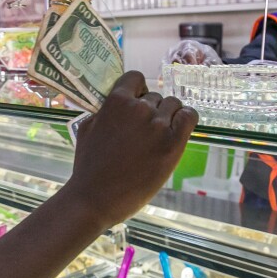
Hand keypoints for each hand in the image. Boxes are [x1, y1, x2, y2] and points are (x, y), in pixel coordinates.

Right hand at [63, 71, 197, 226]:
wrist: (94, 199)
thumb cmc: (87, 167)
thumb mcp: (87, 129)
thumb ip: (105, 111)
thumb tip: (117, 103)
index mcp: (116, 101)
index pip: (135, 78)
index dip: (137, 90)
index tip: (136, 104)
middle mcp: (139, 108)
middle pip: (156, 96)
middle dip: (151, 110)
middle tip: (143, 133)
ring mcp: (157, 125)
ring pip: (173, 105)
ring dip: (168, 117)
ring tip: (158, 136)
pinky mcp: (172, 143)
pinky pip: (189, 117)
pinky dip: (186, 120)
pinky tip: (178, 131)